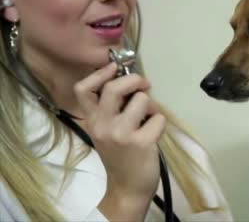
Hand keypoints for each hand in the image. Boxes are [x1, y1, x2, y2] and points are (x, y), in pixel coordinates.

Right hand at [73, 62, 165, 220]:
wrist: (127, 187)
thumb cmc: (121, 154)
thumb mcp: (108, 130)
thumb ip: (113, 109)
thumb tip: (133, 82)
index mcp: (92, 120)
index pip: (83, 90)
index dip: (99, 73)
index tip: (115, 67)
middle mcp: (102, 125)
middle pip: (114, 88)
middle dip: (134, 80)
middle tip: (144, 85)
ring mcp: (120, 133)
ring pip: (142, 100)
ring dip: (151, 106)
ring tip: (148, 119)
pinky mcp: (140, 142)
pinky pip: (158, 118)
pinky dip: (160, 123)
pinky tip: (153, 135)